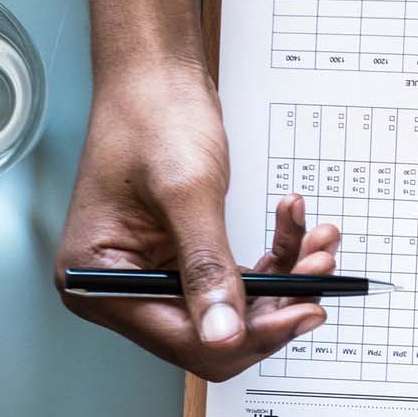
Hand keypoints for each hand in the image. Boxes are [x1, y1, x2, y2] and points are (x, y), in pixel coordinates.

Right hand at [55, 59, 336, 379]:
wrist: (156, 76)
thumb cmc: (152, 117)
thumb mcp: (187, 194)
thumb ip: (207, 268)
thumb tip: (225, 335)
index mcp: (97, 281)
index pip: (184, 340)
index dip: (249, 334)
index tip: (303, 311)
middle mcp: (122, 287)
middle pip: (216, 332)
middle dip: (276, 303)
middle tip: (320, 272)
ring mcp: (154, 273)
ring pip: (238, 305)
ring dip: (286, 277)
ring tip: (319, 242)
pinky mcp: (185, 257)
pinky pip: (240, 276)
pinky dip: (276, 256)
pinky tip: (297, 226)